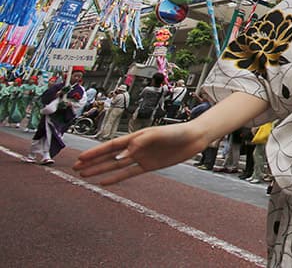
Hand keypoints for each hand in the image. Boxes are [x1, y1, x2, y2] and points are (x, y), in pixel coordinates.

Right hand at [74, 122, 207, 184]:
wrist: (193, 139)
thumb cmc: (176, 132)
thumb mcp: (157, 134)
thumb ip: (140, 143)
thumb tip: (122, 155)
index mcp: (135, 137)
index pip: (110, 146)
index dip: (95, 152)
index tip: (81, 158)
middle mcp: (135, 148)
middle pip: (109, 156)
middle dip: (92, 162)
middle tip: (75, 168)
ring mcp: (141, 157)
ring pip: (115, 165)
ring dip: (100, 170)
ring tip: (84, 175)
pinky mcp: (149, 166)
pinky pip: (129, 173)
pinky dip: (116, 178)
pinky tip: (104, 182)